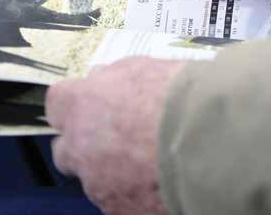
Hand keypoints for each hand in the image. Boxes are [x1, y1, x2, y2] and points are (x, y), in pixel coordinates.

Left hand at [46, 57, 186, 214]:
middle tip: (118, 140)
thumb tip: (103, 79)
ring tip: (152, 164)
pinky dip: (136, 196)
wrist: (212, 141)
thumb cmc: (182, 100)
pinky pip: (121, 203)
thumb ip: (114, 77)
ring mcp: (100, 185)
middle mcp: (81, 147)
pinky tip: (161, 184)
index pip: (58, 103)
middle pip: (65, 151)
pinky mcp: (122, 212)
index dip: (76, 106)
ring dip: (114, 173)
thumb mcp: (144, 69)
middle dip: (86, 146)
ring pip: (95, 181)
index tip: (91, 105)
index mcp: (82, 105)